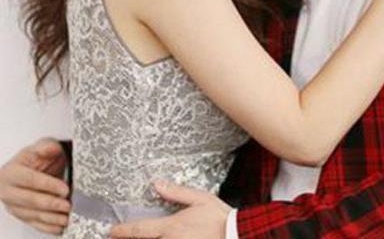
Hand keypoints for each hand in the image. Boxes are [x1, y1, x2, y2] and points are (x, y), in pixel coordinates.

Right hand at [0, 138, 70, 233]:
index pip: (31, 180)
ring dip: (51, 218)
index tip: (64, 189)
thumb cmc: (35, 157)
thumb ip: (46, 147)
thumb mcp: (40, 146)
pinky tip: (59, 227)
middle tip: (67, 205)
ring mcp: (14, 206)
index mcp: (11, 173)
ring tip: (66, 218)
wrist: (29, 168)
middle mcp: (8, 192)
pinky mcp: (21, 216)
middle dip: (51, 204)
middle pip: (30, 200)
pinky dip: (47, 227)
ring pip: (32, 215)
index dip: (48, 185)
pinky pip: (34, 224)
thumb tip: (52, 148)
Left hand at [110, 181, 230, 238]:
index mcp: (171, 227)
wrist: (238, 236)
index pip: (139, 230)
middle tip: (118, 236)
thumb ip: (176, 193)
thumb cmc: (220, 218)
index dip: (122, 230)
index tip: (111, 230)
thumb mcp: (200, 198)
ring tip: (131, 238)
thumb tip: (156, 185)